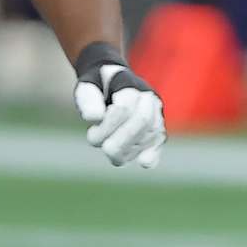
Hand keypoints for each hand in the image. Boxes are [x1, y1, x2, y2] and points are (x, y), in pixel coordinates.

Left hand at [72, 43, 164, 168]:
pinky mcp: (157, 132)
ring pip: (148, 135)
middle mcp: (148, 99)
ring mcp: (155, 115)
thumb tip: (95, 117)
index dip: (108, 123)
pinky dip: (153, 153)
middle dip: (121, 139)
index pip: (125, 107)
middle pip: (142, 121)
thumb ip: (89, 98)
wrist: (112, 84)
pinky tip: (144, 162)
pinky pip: (158, 143)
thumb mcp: (87, 85)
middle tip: (103, 146)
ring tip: (108, 148)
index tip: (93, 127)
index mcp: (130, 84)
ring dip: (127, 148)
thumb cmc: (98, 86)